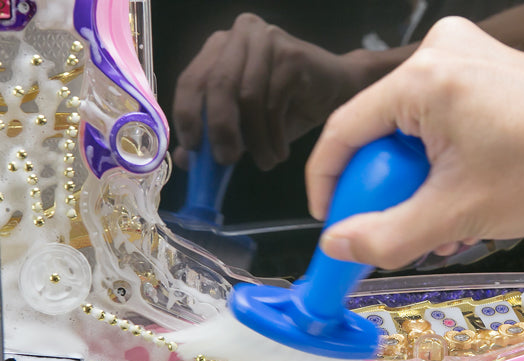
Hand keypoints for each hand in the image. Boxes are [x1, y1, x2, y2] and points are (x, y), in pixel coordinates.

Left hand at [172, 13, 382, 170]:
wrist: (339, 90)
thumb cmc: (289, 106)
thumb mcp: (245, 124)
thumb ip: (213, 135)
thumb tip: (184, 159)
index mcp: (219, 48)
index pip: (191, 80)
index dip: (187, 115)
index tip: (193, 149)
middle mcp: (239, 36)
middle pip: (217, 86)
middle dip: (220, 130)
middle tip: (227, 161)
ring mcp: (266, 40)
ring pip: (247, 98)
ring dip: (254, 140)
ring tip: (265, 162)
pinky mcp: (291, 53)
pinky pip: (273, 102)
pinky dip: (274, 134)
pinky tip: (280, 150)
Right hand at [306, 17, 523, 269]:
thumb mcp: (456, 216)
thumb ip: (386, 236)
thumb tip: (339, 247)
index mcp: (423, 78)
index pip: (344, 132)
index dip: (329, 186)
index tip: (332, 223)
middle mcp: (440, 52)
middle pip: (379, 133)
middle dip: (387, 191)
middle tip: (398, 230)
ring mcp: (466, 56)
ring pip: (411, 130)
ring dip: (418, 182)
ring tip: (444, 223)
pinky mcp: (486, 68)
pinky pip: (440, 119)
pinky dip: (443, 160)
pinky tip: (463, 197)